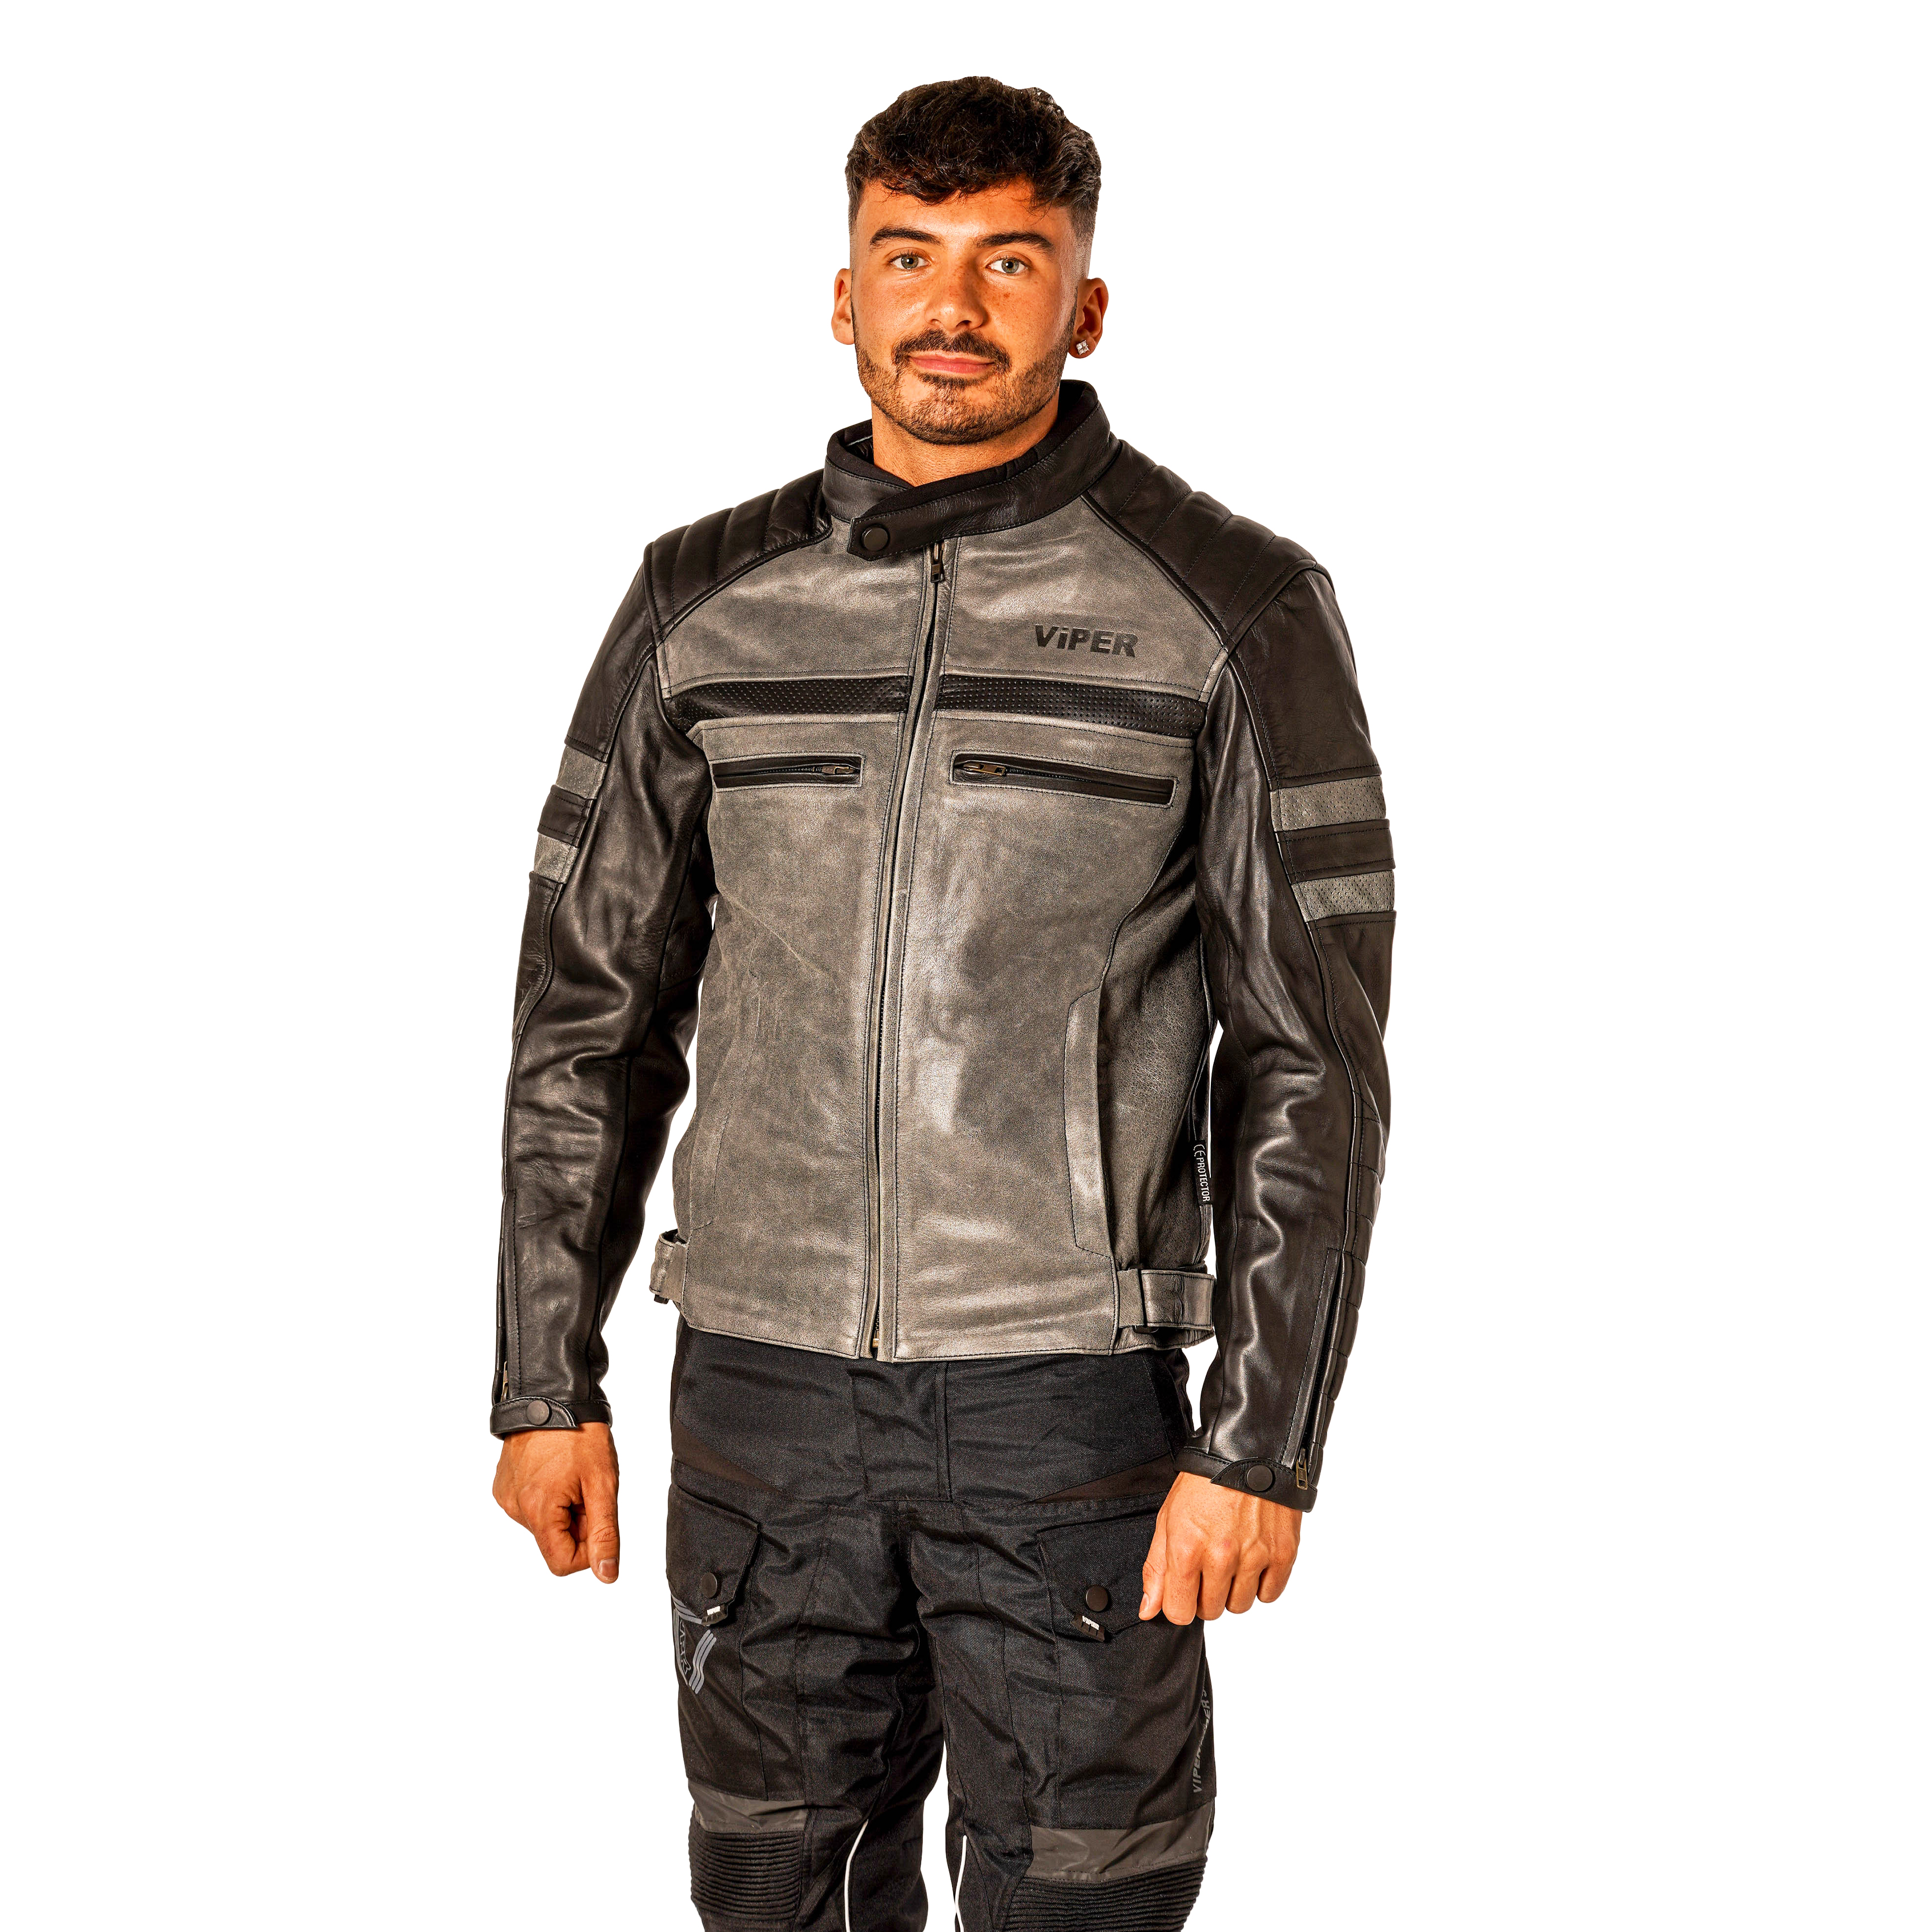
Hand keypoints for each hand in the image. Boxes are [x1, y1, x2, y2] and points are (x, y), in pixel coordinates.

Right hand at [492, 1421, 620, 1581]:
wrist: (552, 1395)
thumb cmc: (578, 1433)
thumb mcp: (602, 1483)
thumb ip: (605, 1533)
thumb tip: (607, 1574)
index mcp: (537, 1511)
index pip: (563, 1563)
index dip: (589, 1549)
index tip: (598, 1518)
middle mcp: (516, 1508)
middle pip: (556, 1541)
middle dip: (578, 1521)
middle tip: (588, 1487)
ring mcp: (507, 1496)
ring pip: (546, 1523)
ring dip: (565, 1508)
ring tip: (572, 1473)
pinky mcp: (504, 1485)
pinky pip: (533, 1505)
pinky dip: (551, 1495)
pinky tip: (557, 1470)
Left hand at [1140, 1471, 1300, 1623]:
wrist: (1248, 1453)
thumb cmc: (1204, 1483)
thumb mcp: (1168, 1519)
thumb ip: (1157, 1568)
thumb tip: (1149, 1610)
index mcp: (1187, 1548)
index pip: (1180, 1612)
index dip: (1179, 1604)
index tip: (1183, 1591)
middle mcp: (1221, 1556)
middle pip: (1211, 1611)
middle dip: (1206, 1596)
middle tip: (1208, 1567)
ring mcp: (1254, 1556)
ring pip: (1240, 1606)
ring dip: (1233, 1591)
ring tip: (1231, 1561)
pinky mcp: (1282, 1554)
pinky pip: (1269, 1595)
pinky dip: (1261, 1584)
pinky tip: (1252, 1561)